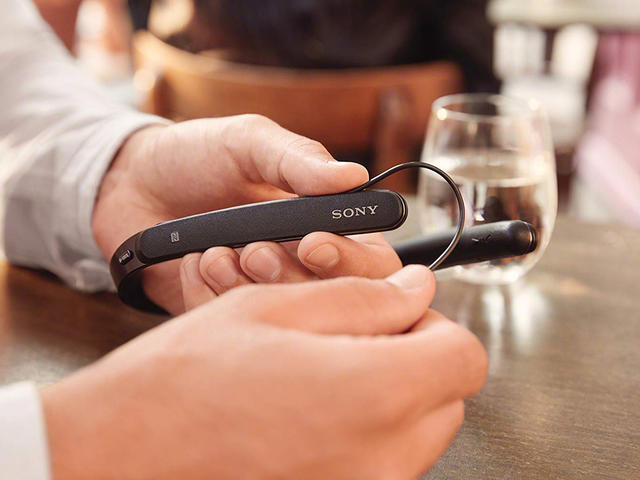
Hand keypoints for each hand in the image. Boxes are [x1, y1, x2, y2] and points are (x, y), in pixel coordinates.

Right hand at [41, 265, 486, 479]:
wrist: (122, 453)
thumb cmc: (183, 380)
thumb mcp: (275, 308)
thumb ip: (364, 298)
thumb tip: (416, 290)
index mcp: (373, 394)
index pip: (464, 357)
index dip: (435, 324)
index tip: (399, 315)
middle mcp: (381, 460)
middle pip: (447, 398)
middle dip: (417, 359)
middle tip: (358, 338)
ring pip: (419, 435)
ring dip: (392, 396)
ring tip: (325, 374)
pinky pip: (383, 466)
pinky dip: (366, 433)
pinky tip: (311, 412)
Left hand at [93, 115, 400, 313]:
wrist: (127, 183)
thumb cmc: (195, 156)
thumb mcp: (249, 143)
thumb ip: (299, 160)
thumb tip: (356, 176)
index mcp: (324, 224)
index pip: (372, 262)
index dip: (352, 261)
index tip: (313, 244)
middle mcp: (301, 265)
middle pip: (332, 300)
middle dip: (290, 275)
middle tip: (254, 250)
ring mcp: (262, 293)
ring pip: (283, 317)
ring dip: (246, 284)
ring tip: (214, 252)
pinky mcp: (223, 315)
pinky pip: (232, 323)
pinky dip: (209, 293)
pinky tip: (193, 261)